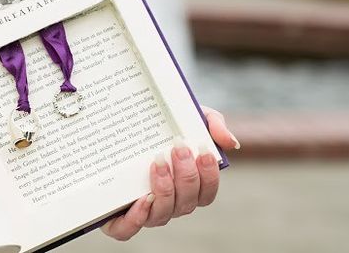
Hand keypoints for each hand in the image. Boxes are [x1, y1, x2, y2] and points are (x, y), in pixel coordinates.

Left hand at [102, 106, 238, 240]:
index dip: (208, 176)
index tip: (203, 150)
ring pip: (162, 215)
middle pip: (186, 203)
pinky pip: (129, 230)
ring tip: (158, 162)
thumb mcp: (189, 117)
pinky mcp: (118, 217)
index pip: (206, 192)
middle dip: (186, 176)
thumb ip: (213, 125)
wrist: (122, 122)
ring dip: (164, 189)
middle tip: (178, 148)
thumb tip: (230, 143)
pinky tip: (142, 198)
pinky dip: (138, 219)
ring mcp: (145, 212)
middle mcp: (170, 203)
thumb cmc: (161, 124)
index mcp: (188, 186)